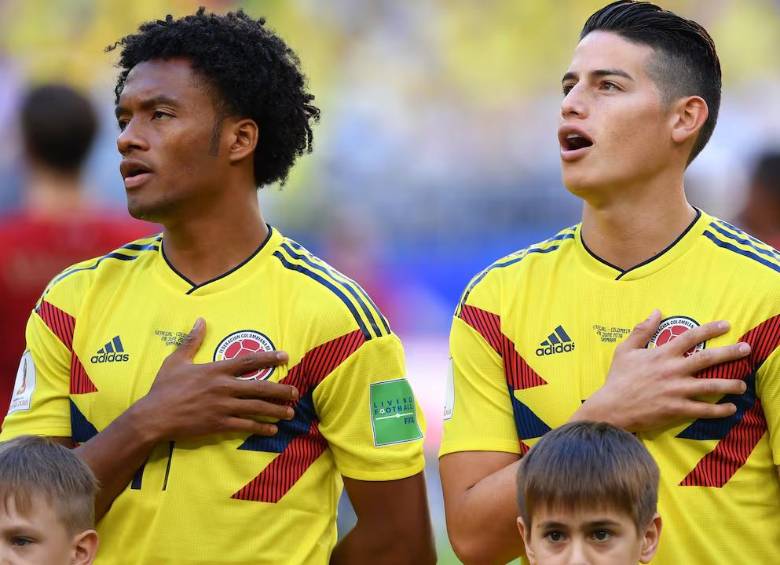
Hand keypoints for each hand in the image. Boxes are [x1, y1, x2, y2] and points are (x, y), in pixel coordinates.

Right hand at [132, 318, 297, 440]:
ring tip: (290, 412)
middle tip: (296, 392)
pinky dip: (260, 428)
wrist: (153, 416)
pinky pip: (245, 426)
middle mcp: (223, 387)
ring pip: (256, 407)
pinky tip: (272, 429)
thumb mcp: (176, 360)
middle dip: (281, 389)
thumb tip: (201, 320)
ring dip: (275, 410)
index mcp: (216, 370)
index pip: (248, 360)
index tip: (286, 356)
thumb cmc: (164, 388)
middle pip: (260, 386)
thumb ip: (192, 341)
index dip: (269, 357)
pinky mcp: (219, 424)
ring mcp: (222, 407)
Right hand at [574, 310, 750, 431]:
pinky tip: (730, 409)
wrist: (611, 407)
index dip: (710, 329)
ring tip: (743, 384)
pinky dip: (719, 410)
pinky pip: (704, 409)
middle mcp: (673, 370)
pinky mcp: (677, 409)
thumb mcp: (625, 350)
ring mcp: (677, 390)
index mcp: (662, 354)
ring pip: (711, 386)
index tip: (726, 325)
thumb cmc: (618, 378)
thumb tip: (656, 311)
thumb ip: (642, 330)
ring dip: (730, 384)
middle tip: (747, 349)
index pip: (690, 337)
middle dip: (730, 352)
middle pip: (708, 359)